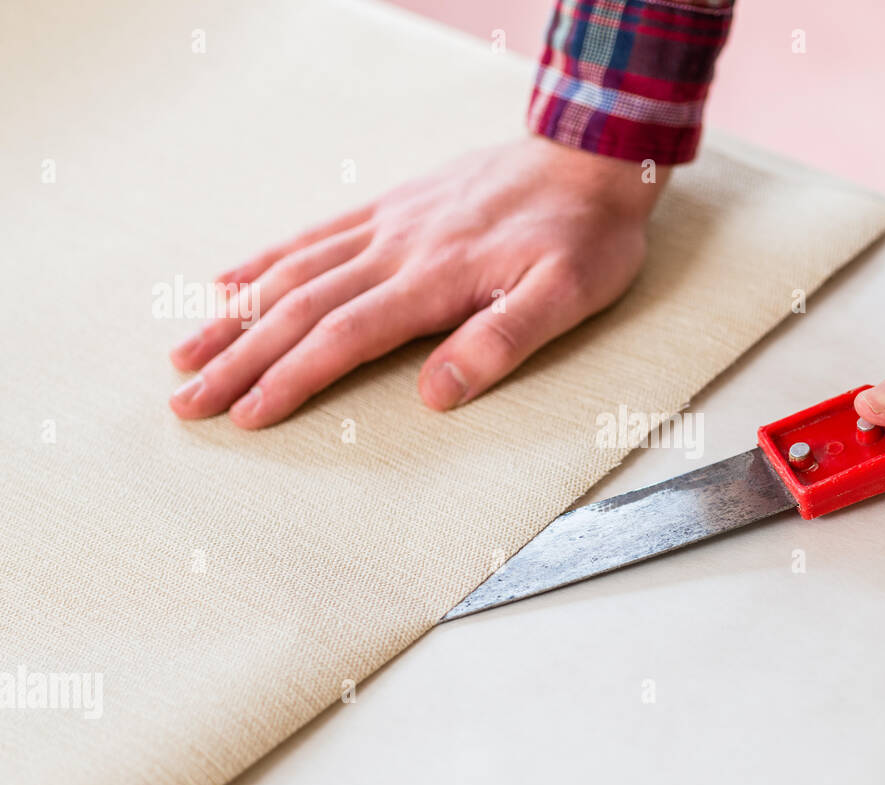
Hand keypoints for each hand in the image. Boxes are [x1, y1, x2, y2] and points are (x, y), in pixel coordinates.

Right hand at [169, 137, 663, 427]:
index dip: (291, 379)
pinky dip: (263, 261)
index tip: (245, 416)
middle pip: (299, 309)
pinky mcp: (390, 207)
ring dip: (234, 316)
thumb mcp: (566, 297)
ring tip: (185, 352)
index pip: (344, 337)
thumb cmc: (584, 237)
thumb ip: (501, 342)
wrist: (588, 157)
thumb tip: (435, 395)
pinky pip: (313, 235)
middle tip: (186, 401)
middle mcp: (396, 249)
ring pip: (292, 272)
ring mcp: (387, 224)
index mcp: (435, 279)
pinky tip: (228, 281)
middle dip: (239, 359)